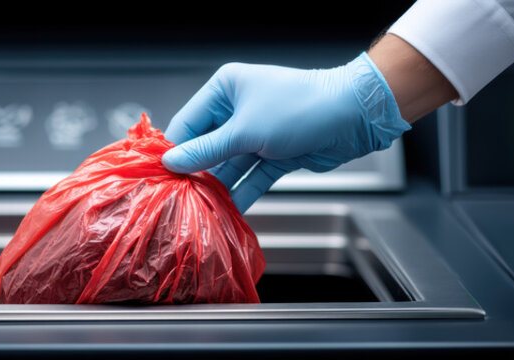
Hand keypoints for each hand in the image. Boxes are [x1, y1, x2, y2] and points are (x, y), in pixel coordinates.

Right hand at [162, 53, 410, 212]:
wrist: (353, 117)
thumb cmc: (299, 108)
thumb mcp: (245, 131)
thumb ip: (206, 150)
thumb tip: (172, 162)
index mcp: (226, 89)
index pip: (188, 122)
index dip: (175, 149)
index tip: (160, 175)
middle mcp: (238, 109)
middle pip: (207, 146)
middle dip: (197, 172)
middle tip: (178, 197)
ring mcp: (258, 133)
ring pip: (230, 165)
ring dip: (219, 187)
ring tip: (202, 210)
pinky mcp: (275, 154)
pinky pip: (252, 176)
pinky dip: (243, 193)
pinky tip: (230, 211)